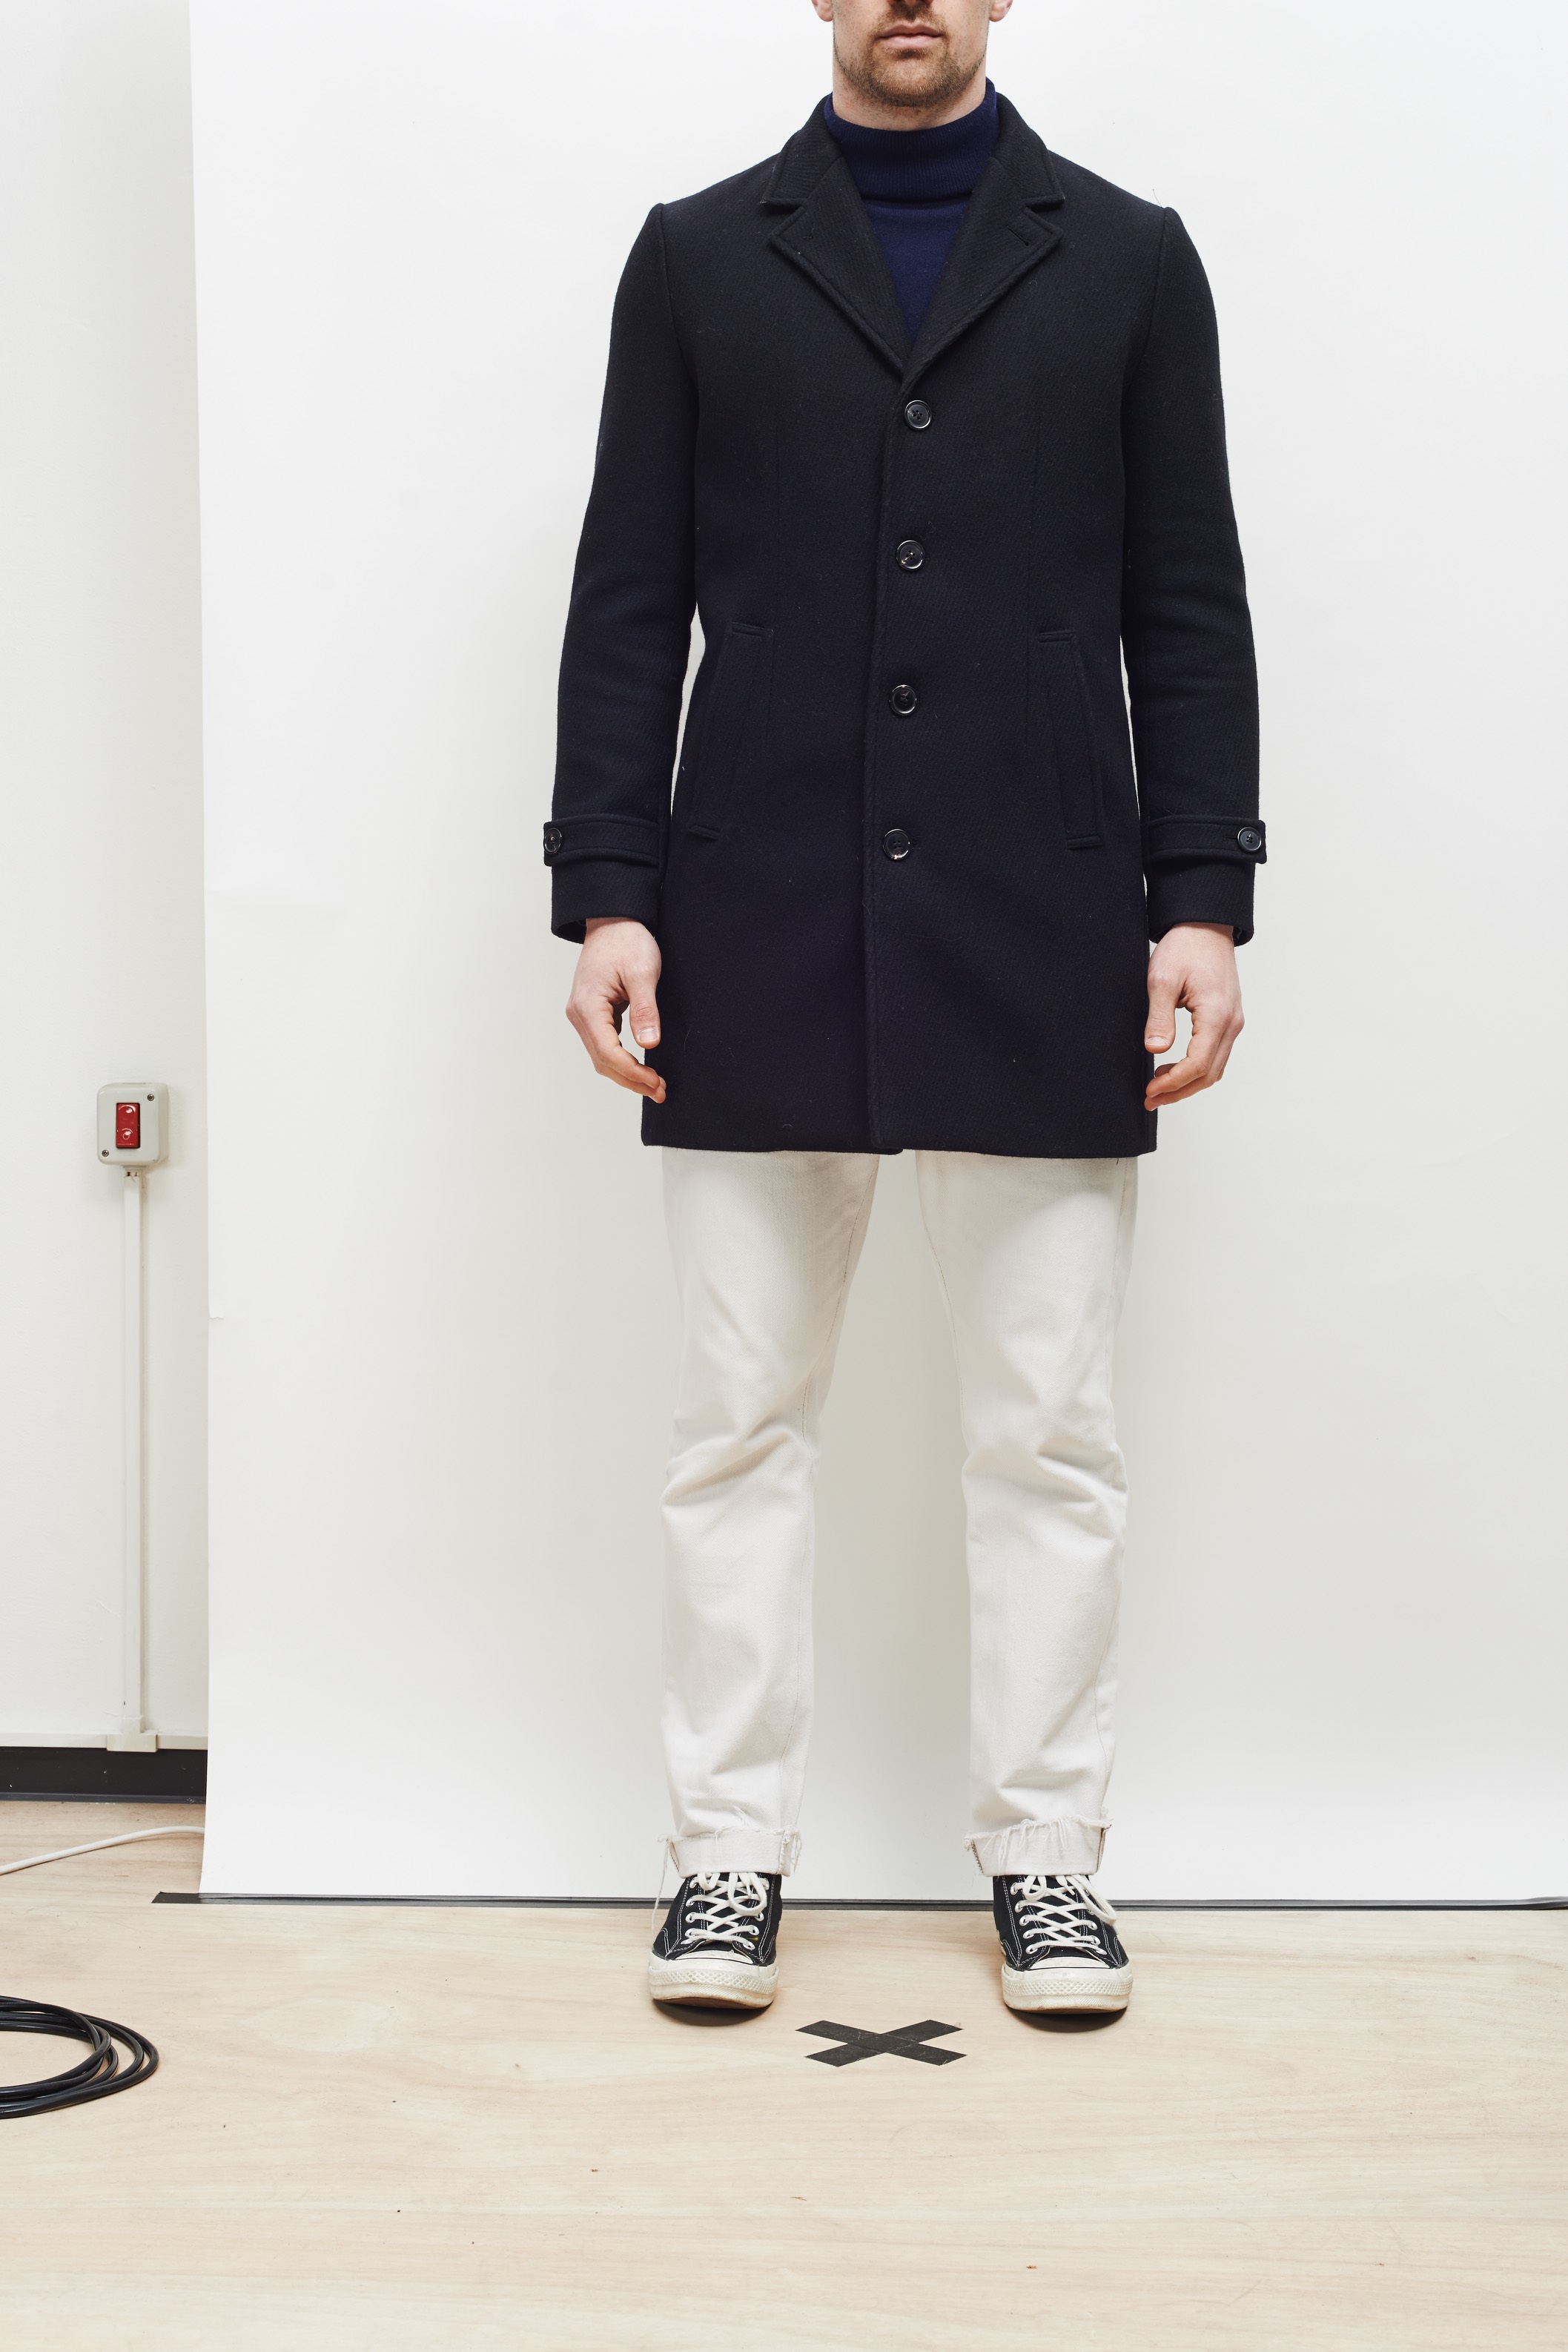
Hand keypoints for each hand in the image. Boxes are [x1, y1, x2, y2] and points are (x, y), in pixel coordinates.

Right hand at [566, 917, 666, 1103]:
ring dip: (626, 1074)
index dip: (632, 1072)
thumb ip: (645, 1010)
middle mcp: (579, 1014)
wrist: (613, 920)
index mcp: (588, 1005)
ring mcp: (583, 1015)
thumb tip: (649, 1044)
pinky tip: (640, 1067)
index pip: (607, 1052)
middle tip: (659, 1092)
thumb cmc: (627, 940)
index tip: (656, 1082)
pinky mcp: (592, 1013)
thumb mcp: (642, 973)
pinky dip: (621, 1060)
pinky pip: (603, 1045)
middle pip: (602, 1061)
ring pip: (601, 1057)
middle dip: (630, 1080)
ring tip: (653, 1085)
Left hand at [1144, 923, 1243, 1110]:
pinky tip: (1172, 1069)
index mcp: (1216, 1015)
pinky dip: (1196, 1069)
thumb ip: (1159, 1017)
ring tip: (1158, 1089)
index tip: (1150, 1089)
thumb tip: (1155, 1051)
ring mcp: (1233, 1022)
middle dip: (1179, 1092)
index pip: (1197, 1065)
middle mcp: (1231, 1023)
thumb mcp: (1162, 979)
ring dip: (1187, 1083)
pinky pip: (1215, 1054)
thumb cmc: (1185, 947)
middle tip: (1150, 1099)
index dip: (1173, 1083)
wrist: (1205, 926)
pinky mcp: (1228, 1019)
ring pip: (1214, 1068)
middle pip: (1209, 1074)